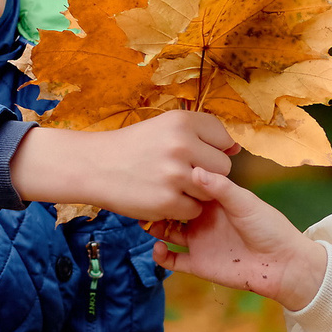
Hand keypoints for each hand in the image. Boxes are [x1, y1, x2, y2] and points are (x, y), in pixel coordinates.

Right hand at [9, 111, 237, 221]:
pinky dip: (182, 209)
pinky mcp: (167, 201)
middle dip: (208, 174)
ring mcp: (174, 175)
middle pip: (224, 168)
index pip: (224, 139)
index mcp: (182, 122)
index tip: (190, 154)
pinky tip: (163, 197)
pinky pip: (194, 210)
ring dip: (196, 193)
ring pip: (211, 191)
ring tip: (171, 185)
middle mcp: (181, 145)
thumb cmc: (134, 147)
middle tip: (180, 172)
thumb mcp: (165, 127)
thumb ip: (202, 134)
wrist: (94, 166)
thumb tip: (236, 148)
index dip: (211, 151)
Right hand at [153, 170, 329, 310]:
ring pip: (168, 233)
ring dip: (155, 227)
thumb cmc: (269, 228)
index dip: (173, 180)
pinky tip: (157, 248)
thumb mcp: (245, 202)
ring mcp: (200, 241)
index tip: (158, 173)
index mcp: (216, 200)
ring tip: (147, 222)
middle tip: (146, 198)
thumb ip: (220, 188)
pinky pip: (173, 261)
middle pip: (173, 208)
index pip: (188, 187)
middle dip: (159, 203)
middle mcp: (204, 219)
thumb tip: (195, 169)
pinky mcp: (198, 263)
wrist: (283, 264)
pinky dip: (160, 255)